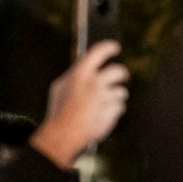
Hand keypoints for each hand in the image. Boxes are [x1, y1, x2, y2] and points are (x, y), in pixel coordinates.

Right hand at [31, 41, 127, 167]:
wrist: (64, 134)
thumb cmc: (60, 110)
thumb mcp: (60, 86)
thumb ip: (74, 74)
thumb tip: (85, 64)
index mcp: (80, 73)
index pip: (99, 51)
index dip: (109, 47)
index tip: (115, 47)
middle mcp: (95, 82)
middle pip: (119, 71)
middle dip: (122, 74)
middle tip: (122, 77)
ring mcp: (105, 98)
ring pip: (121, 92)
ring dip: (115, 97)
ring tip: (102, 105)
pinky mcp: (112, 112)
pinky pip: (120, 107)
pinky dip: (113, 111)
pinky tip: (101, 115)